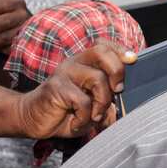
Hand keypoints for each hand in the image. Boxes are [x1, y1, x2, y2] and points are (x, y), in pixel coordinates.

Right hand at [15, 41, 135, 139]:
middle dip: (117, 71)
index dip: (120, 50)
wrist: (33, 119)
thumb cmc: (66, 112)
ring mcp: (65, 74)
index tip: (133, 60)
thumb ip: (109, 106)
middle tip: (117, 91)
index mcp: (85, 63)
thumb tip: (125, 111)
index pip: (103, 45)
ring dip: (102, 102)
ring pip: (97, 79)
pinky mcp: (56, 88)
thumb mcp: (93, 109)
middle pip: (102, 52)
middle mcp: (75, 63)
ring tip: (95, 115)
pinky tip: (78, 121)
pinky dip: (85, 117)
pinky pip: (82, 101)